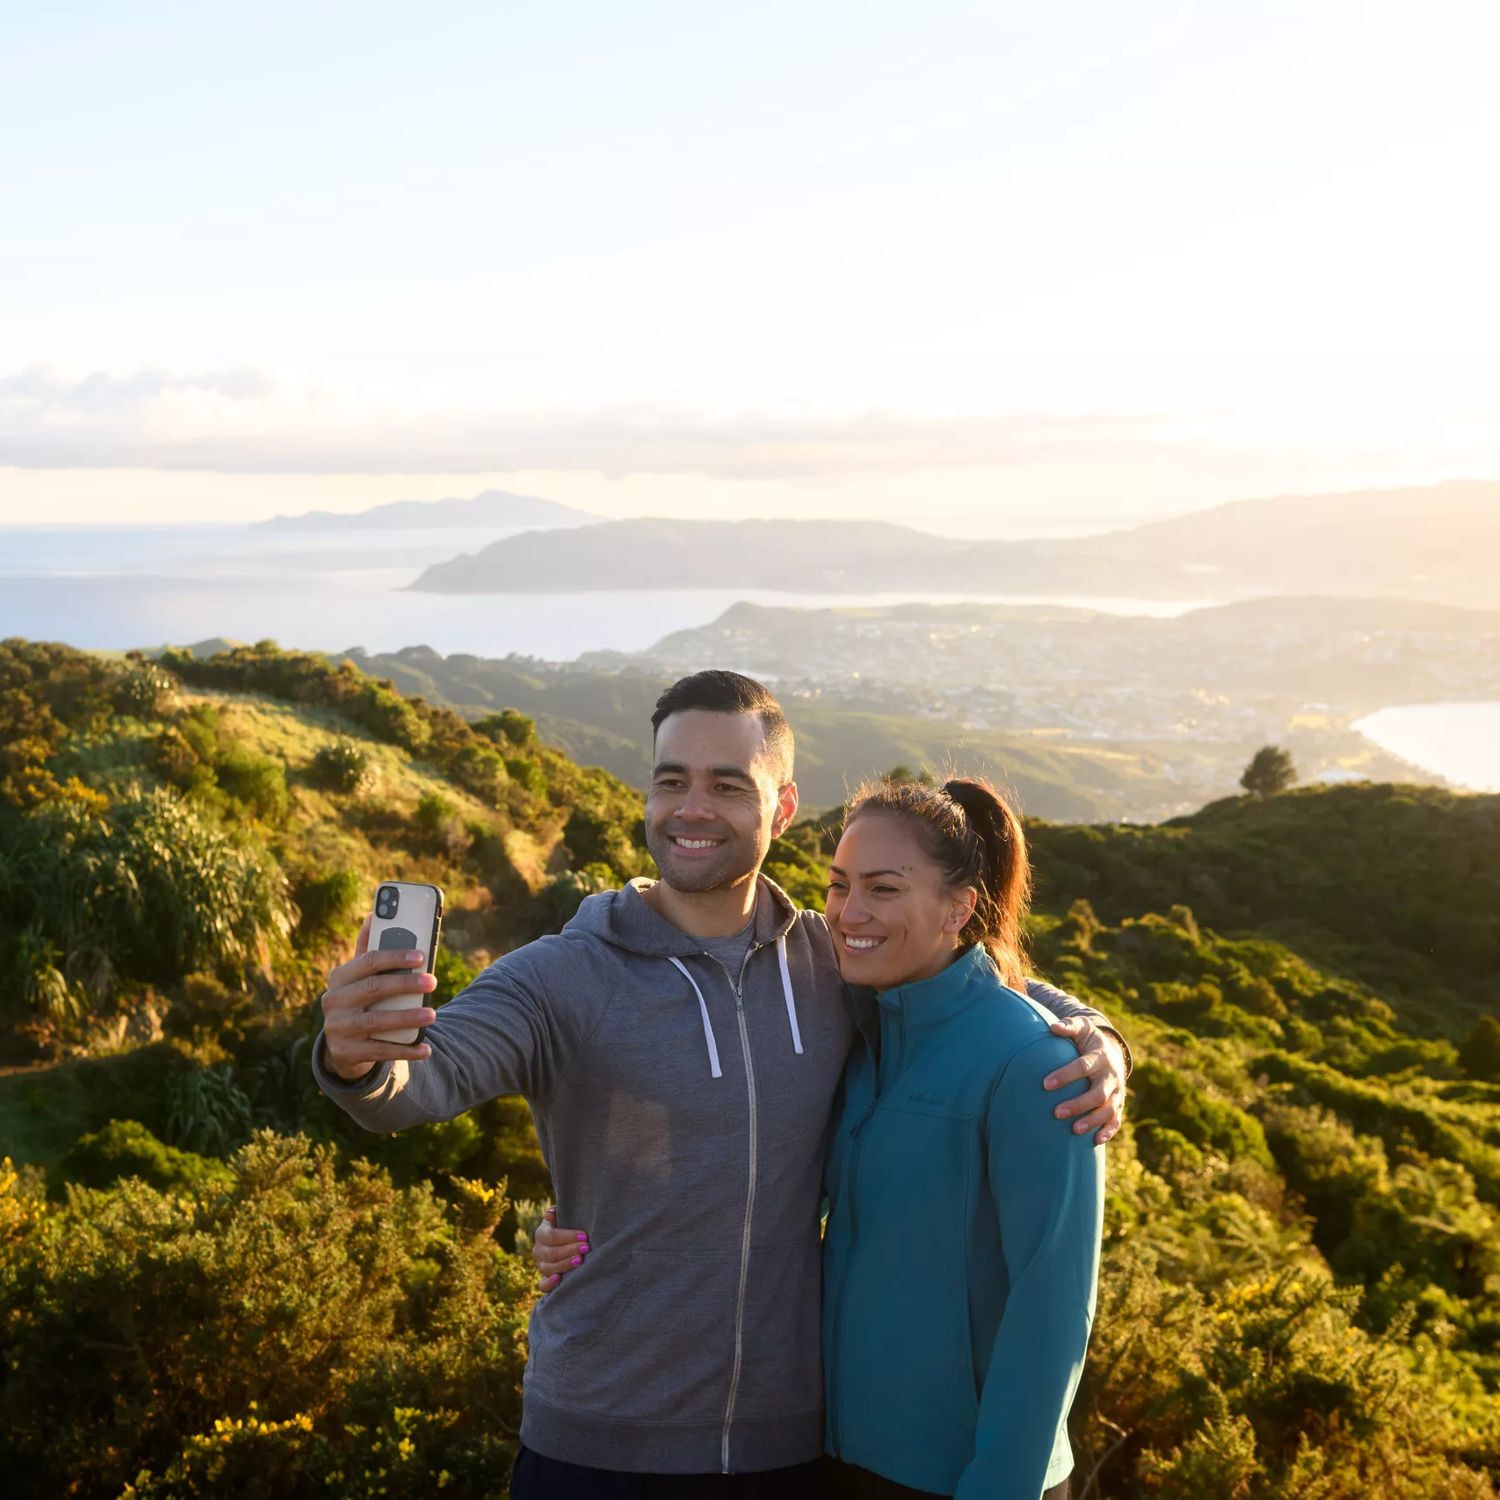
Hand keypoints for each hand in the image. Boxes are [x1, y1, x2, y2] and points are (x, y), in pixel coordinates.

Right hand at [319, 913, 437, 1080]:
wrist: (343, 1045)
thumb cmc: (360, 1000)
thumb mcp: (360, 976)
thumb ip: (369, 949)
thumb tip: (374, 912)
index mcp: (339, 977)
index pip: (367, 961)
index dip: (395, 957)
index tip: (421, 957)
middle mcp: (333, 1002)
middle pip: (373, 989)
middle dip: (405, 985)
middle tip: (433, 982)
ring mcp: (337, 1029)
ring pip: (375, 1022)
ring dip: (406, 1018)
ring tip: (431, 1016)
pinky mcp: (346, 1053)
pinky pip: (380, 1052)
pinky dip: (404, 1050)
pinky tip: (426, 1048)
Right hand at [532, 1205, 590, 1290]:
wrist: (569, 1242)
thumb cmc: (569, 1226)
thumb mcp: (564, 1217)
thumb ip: (559, 1214)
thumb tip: (551, 1212)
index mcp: (541, 1233)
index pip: (551, 1236)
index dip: (568, 1236)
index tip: (584, 1236)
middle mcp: (538, 1250)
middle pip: (551, 1253)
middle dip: (570, 1250)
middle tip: (586, 1248)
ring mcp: (541, 1266)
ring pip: (548, 1268)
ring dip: (564, 1264)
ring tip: (580, 1261)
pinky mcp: (545, 1280)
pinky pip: (542, 1285)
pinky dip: (549, 1284)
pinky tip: (558, 1279)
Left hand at [1043, 1017, 1126, 1144]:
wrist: (1112, 1051)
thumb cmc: (1089, 1040)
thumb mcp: (1081, 1028)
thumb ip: (1068, 1026)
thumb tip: (1053, 1027)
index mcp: (1100, 1057)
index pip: (1083, 1066)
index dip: (1066, 1075)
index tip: (1045, 1084)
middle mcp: (1110, 1076)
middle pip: (1098, 1093)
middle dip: (1078, 1104)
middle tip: (1057, 1112)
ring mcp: (1117, 1092)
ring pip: (1108, 1109)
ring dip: (1092, 1120)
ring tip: (1074, 1130)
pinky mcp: (1118, 1104)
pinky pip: (1116, 1119)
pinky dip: (1109, 1130)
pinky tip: (1096, 1140)